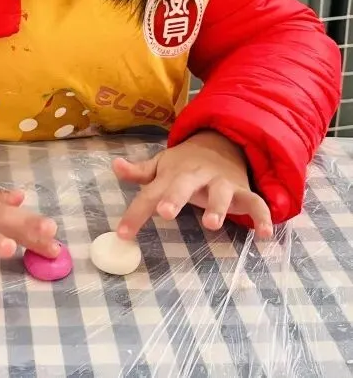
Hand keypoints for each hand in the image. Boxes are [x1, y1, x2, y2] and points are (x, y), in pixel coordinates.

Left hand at [112, 130, 272, 239]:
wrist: (221, 144)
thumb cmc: (184, 164)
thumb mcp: (161, 166)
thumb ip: (139, 172)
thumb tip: (114, 166)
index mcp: (172, 175)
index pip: (150, 193)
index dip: (135, 213)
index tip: (122, 233)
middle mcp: (195, 177)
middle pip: (183, 186)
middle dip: (175, 198)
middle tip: (165, 213)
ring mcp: (221, 183)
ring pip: (221, 192)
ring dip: (217, 207)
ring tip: (211, 224)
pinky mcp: (243, 191)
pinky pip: (256, 202)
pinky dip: (262, 216)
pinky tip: (264, 234)